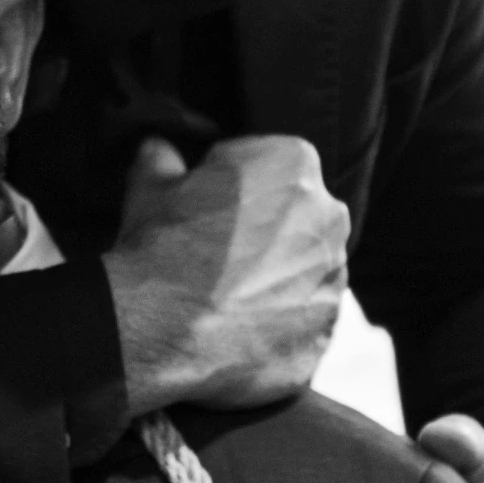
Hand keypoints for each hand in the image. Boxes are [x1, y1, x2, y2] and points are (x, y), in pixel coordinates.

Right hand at [103, 134, 349, 418]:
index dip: (236, 184)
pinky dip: (279, 326)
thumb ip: (164, 157)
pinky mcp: (323, 332)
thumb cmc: (161, 244)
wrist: (162, 325)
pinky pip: (304, 323)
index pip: (272, 164)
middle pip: (300, 217)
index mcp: (296, 163)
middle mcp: (329, 217)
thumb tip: (159, 149)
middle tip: (219, 252)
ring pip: (306, 272)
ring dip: (277, 279)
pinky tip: (238, 328)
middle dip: (269, 230)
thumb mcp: (150, 184)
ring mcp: (333, 279)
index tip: (209, 205)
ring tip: (226, 295)